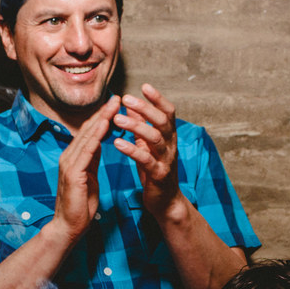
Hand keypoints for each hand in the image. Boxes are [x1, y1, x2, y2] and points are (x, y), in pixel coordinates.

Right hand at [54, 95, 119, 240]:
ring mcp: (69, 163)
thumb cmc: (80, 205)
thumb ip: (91, 161)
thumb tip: (97, 146)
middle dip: (103, 113)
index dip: (102, 118)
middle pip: (88, 129)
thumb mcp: (89, 178)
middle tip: (117, 98)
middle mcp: (68, 156)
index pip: (89, 133)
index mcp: (74, 158)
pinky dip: (96, 136)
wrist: (69, 226)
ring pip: (87, 136)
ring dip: (102, 119)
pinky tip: (105, 125)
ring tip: (114, 106)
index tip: (115, 105)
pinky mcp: (72, 173)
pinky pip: (86, 150)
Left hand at [113, 84, 181, 219]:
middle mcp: (171, 146)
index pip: (168, 113)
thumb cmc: (155, 172)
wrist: (166, 202)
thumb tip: (132, 107)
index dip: (158, 99)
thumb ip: (143, 127)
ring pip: (155, 138)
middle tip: (126, 99)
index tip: (144, 86)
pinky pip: (146, 160)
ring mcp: (166, 160)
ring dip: (136, 126)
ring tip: (118, 119)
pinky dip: (132, 150)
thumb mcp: (149, 147)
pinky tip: (117, 143)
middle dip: (145, 108)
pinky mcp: (159, 175)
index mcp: (169, 137)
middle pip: (162, 121)